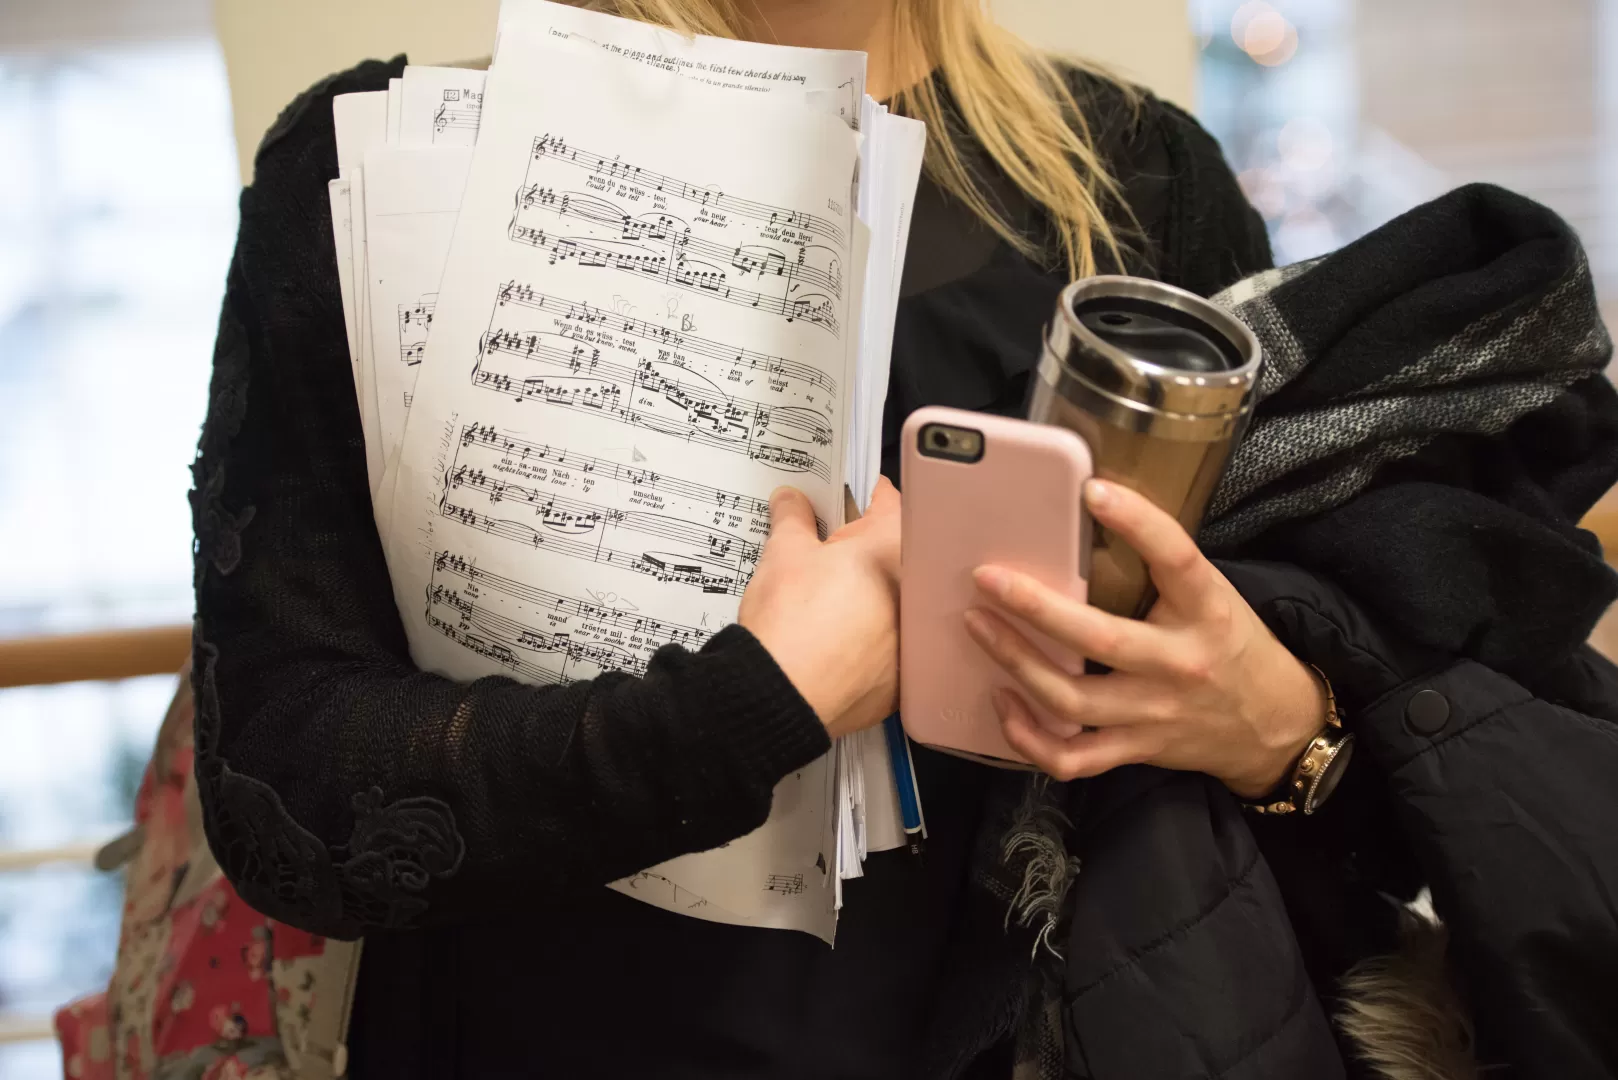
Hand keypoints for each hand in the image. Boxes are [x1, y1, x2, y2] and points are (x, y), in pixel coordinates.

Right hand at [740, 478, 900, 738]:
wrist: (781, 695)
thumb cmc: (788, 621)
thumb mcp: (783, 553)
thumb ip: (793, 517)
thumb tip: (792, 500)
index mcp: (892, 547)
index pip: (888, 501)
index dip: (863, 495)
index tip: (847, 499)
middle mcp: (914, 590)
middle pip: (892, 556)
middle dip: (864, 552)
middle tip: (827, 557)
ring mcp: (912, 636)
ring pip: (893, 603)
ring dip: (870, 597)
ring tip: (829, 604)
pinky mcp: (902, 675)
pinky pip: (890, 646)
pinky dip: (870, 640)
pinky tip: (837, 643)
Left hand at [963, 479, 1325, 796]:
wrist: (1274, 725)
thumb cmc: (1230, 645)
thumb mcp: (1211, 596)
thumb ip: (1159, 569)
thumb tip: (1086, 518)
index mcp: (1205, 611)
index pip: (1176, 558)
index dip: (1138, 522)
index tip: (1092, 490)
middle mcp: (1179, 664)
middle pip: (1099, 640)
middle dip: (1036, 608)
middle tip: (987, 578)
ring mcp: (1154, 714)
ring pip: (1072, 701)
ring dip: (1016, 663)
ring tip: (978, 626)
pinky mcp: (1137, 751)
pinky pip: (1072, 758)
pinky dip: (1028, 738)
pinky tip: (1002, 703)